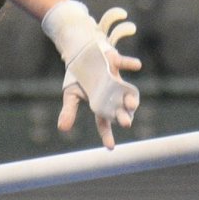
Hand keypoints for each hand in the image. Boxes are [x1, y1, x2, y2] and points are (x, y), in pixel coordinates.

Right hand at [45, 1, 142, 148]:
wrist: (82, 52)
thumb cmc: (78, 75)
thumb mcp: (70, 94)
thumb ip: (69, 111)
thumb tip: (62, 129)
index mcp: (100, 103)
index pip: (104, 122)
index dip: (107, 134)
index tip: (110, 147)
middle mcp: (111, 94)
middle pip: (119, 109)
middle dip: (123, 116)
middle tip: (126, 124)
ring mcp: (115, 78)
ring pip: (126, 91)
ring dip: (131, 97)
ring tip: (132, 104)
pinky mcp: (115, 62)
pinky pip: (123, 63)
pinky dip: (130, 64)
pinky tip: (136, 66)